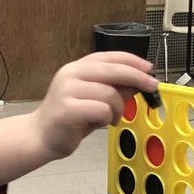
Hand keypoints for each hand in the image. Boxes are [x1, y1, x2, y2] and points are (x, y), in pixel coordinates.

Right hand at [31, 51, 157, 158]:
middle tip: (152, 87)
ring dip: (118, 109)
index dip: (132, 61)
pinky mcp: (68, 110)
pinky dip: (107, 118)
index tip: (149, 69)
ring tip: (111, 118)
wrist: (41, 136)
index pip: (109, 57)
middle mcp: (70, 74)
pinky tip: (100, 123)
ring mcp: (67, 91)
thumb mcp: (95, 99)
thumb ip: (114, 88)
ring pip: (110, 94)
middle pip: (113, 70)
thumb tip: (139, 81)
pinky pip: (102, 110)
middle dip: (137, 78)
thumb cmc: (70, 118)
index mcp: (77, 68)